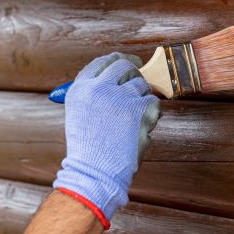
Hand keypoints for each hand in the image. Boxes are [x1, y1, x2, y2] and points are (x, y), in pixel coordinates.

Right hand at [53, 53, 160, 228]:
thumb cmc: (89, 150)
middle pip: (123, 67)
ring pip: (141, 86)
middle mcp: (99, 88)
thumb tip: (121, 78)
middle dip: (134, 74)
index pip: (102, 62)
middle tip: (140, 83)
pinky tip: (140, 129)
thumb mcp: (80, 114)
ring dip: (142, 99)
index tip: (129, 62)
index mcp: (81, 89)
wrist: (95, 173)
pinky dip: (151, 115)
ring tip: (132, 121)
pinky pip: (153, 103)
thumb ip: (95, 94)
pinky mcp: (140, 110)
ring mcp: (120, 97)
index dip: (118, 60)